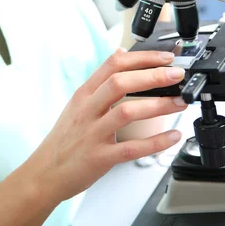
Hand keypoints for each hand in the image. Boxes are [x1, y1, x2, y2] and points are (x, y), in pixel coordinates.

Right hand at [27, 49, 186, 202]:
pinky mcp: (100, 158)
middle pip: (120, 83)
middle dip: (152, 76)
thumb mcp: (77, 103)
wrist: (45, 172)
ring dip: (158, 106)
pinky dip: (155, 142)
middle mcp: (87, 109)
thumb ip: (101, 80)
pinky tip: (173, 137)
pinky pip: (131, 148)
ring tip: (179, 102)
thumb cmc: (65, 138)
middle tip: (176, 75)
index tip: (164, 57)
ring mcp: (93, 133)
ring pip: (127, 112)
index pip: (113, 65)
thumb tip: (120, 53)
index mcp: (84, 94)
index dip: (141, 58)